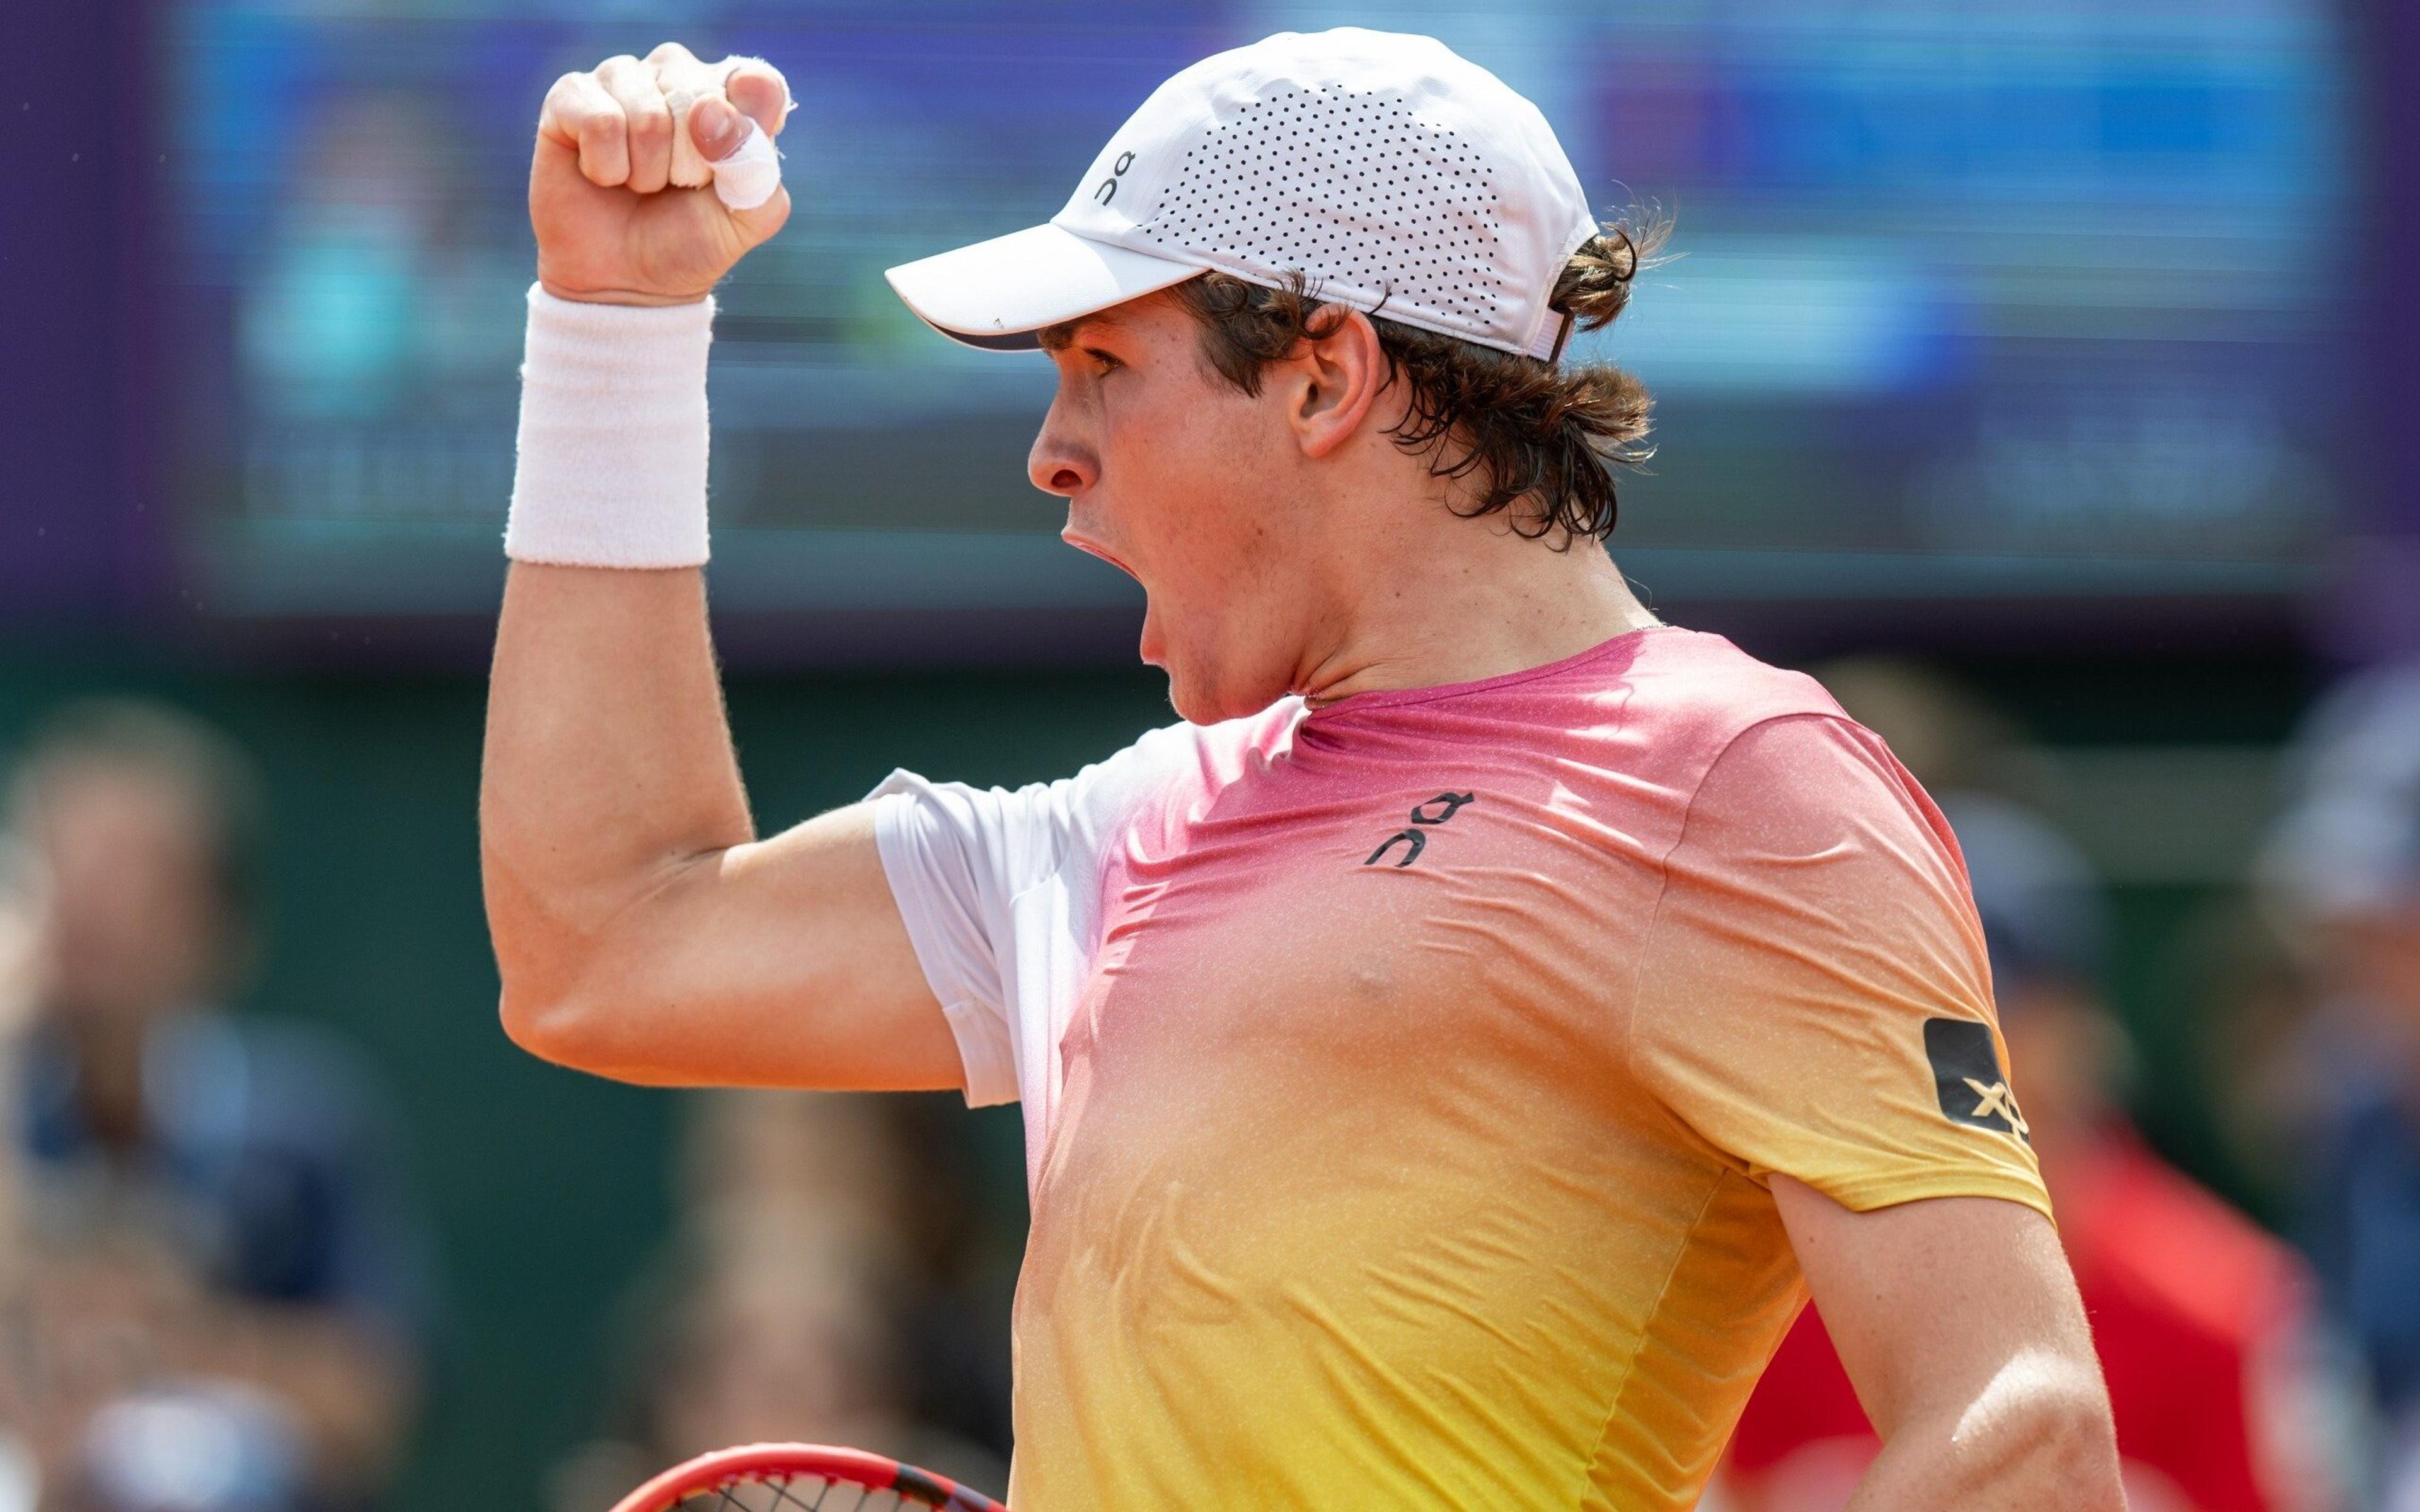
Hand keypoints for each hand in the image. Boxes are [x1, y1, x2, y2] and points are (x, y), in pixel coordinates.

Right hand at [531, 43, 791, 305]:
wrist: (624, 283)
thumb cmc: (689, 242)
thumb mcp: (746, 219)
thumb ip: (757, 167)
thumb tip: (710, 112)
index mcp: (729, 97)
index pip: (757, 83)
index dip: (746, 128)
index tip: (727, 172)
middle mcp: (676, 75)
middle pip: (698, 94)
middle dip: (689, 162)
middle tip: (675, 185)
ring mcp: (623, 79)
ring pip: (648, 112)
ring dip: (646, 169)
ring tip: (639, 183)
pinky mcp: (572, 95)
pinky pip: (599, 120)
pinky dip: (606, 166)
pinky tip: (603, 176)